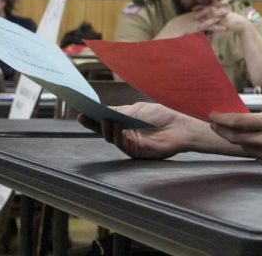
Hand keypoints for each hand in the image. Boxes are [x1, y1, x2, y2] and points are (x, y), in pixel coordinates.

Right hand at [78, 102, 204, 159]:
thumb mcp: (138, 109)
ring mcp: (130, 142)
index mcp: (127, 120)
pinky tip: (116, 126)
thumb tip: (102, 110)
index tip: (82, 110)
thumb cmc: (162, 115)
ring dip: (106, 128)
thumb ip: (120, 111)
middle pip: (105, 129)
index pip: (107, 118)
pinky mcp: (135, 151)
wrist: (179, 126)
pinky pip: (122, 144)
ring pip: (111, 137)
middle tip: (82, 117)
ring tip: (104, 119)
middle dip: (93, 124)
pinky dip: (117, 135)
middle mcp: (126, 132)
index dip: (95, 116)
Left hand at [193, 1, 248, 35]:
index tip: (193, 8)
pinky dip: (213, 29)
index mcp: (219, 8)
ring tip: (198, 26)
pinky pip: (218, 26)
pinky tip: (207, 33)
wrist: (241, 24)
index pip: (209, 5)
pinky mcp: (226, 23)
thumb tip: (206, 17)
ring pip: (213, 18)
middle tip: (194, 15)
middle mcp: (221, 11)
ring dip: (205, 22)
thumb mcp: (222, 15)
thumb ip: (215, 15)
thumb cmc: (230, 20)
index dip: (201, 6)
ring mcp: (223, 17)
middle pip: (209, 10)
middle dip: (201, 12)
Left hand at [209, 107, 261, 174]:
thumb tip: (248, 122)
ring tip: (236, 133)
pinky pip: (261, 159)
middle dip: (223, 131)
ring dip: (241, 141)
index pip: (238, 122)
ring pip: (248, 150)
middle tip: (215, 125)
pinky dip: (259, 151)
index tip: (212, 115)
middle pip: (238, 138)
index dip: (222, 119)